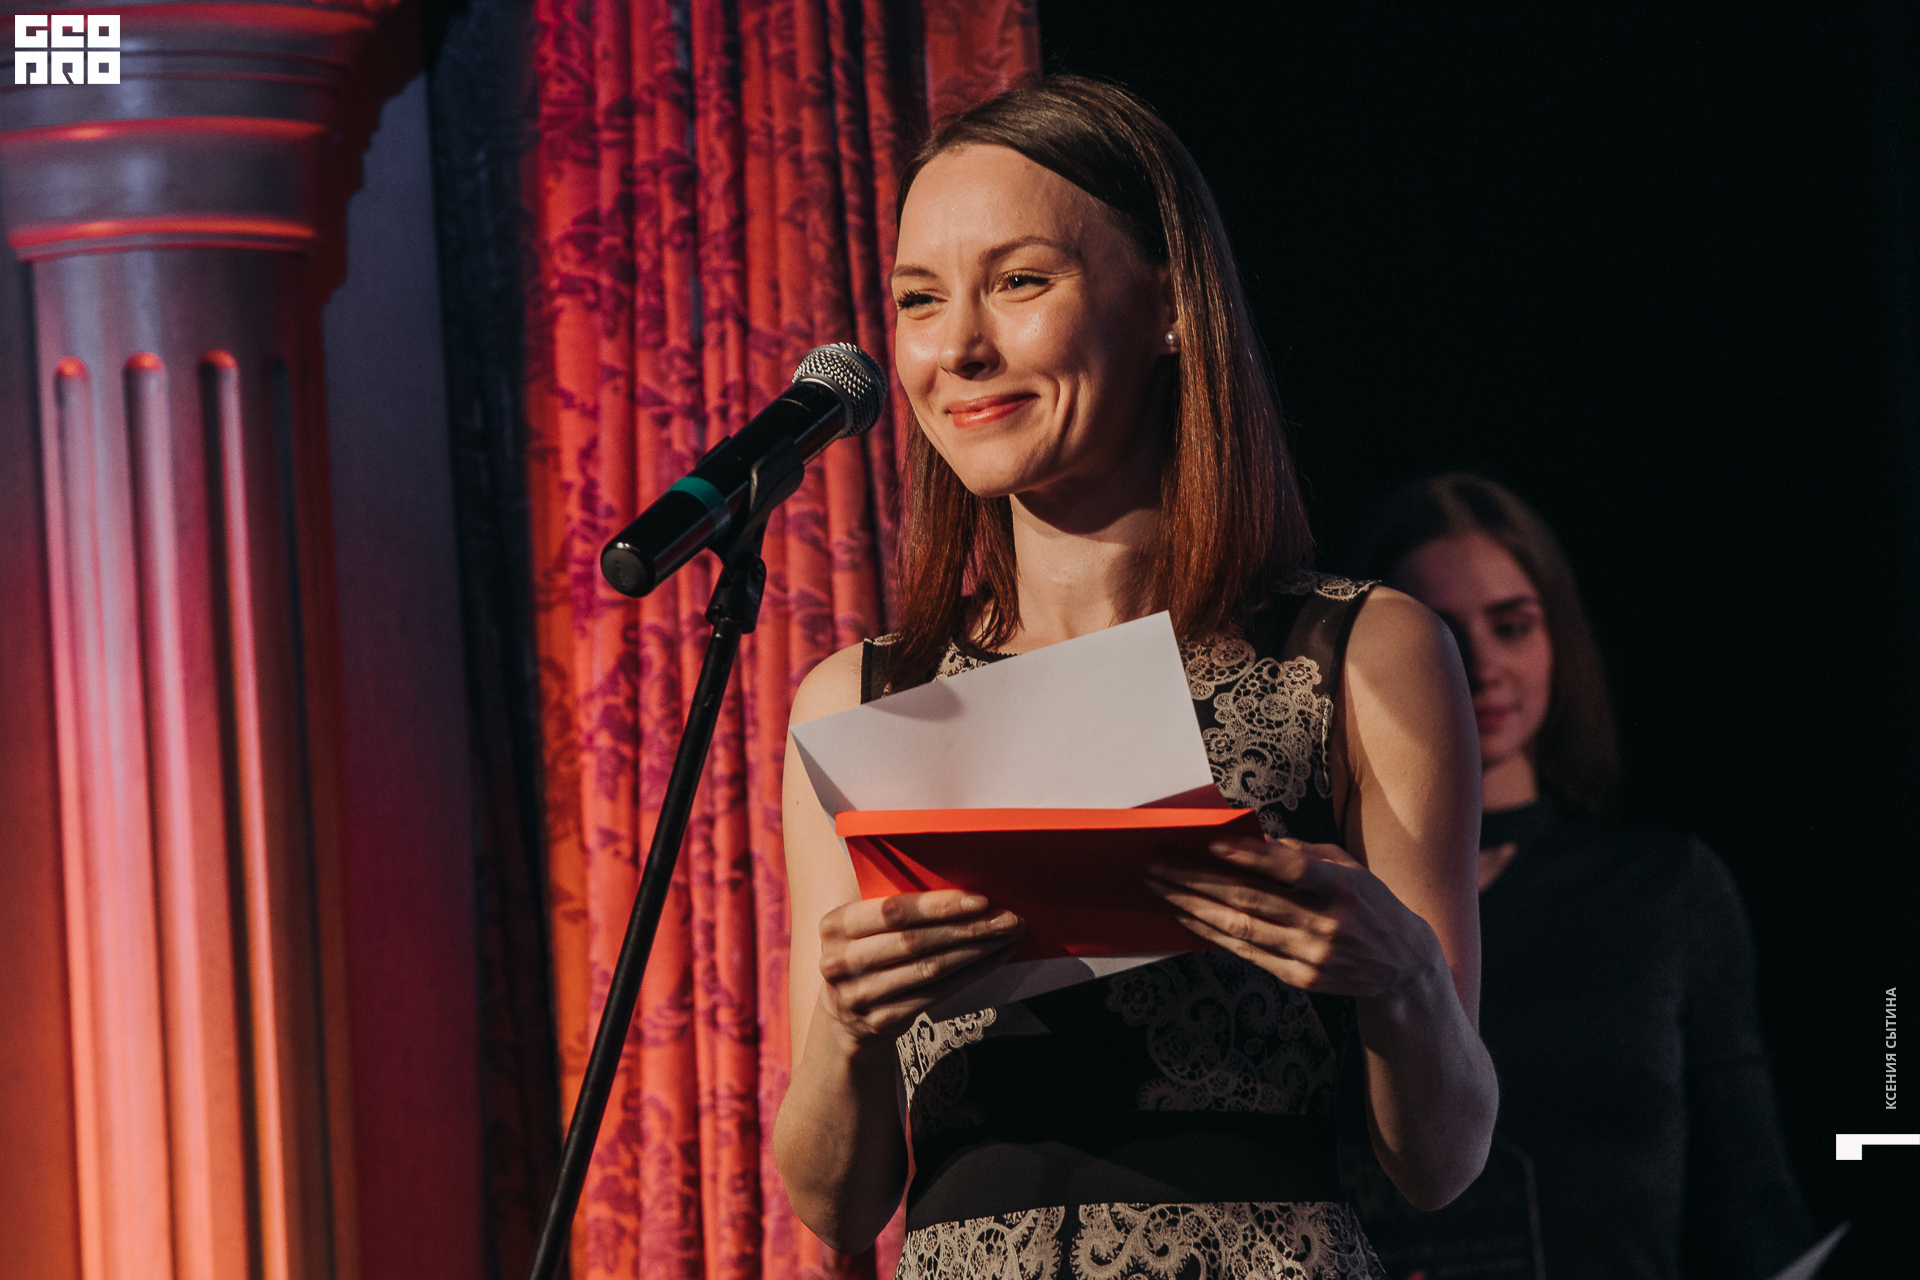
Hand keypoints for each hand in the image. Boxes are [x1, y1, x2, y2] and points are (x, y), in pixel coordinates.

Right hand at [816, 891, 1022, 1043]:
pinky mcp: (880, 1022)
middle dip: (968, 928)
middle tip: (1007, 919)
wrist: (845, 1017)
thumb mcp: (863, 927)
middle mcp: (841, 961)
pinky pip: (936, 994)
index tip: (980, 901)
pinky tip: (994, 960)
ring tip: (1006, 937)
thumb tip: (964, 890)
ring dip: (976, 951)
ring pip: (930, 969)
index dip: (939, 906)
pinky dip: (971, 975)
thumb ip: (895, 909)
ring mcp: (859, 996)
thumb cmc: (868, 954)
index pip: (893, 911)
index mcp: (835, 924)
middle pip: (915, 941)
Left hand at [1146, 837, 1446, 1002]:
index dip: (1250, 857)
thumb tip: (1256, 840)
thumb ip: (1305, 852)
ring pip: (1242, 930)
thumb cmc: (1369, 904)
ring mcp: (1314, 955)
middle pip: (1252, 901)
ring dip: (1195, 909)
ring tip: (1163, 891)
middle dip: (1198, 882)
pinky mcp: (1302, 979)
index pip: (1291, 869)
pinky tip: (1190, 920)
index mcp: (1344, 887)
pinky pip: (1249, 954)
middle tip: (1160, 868)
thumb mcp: (1349, 868)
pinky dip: (1215, 936)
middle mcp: (1329, 923)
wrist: (1403, 967)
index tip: (1210, 843)